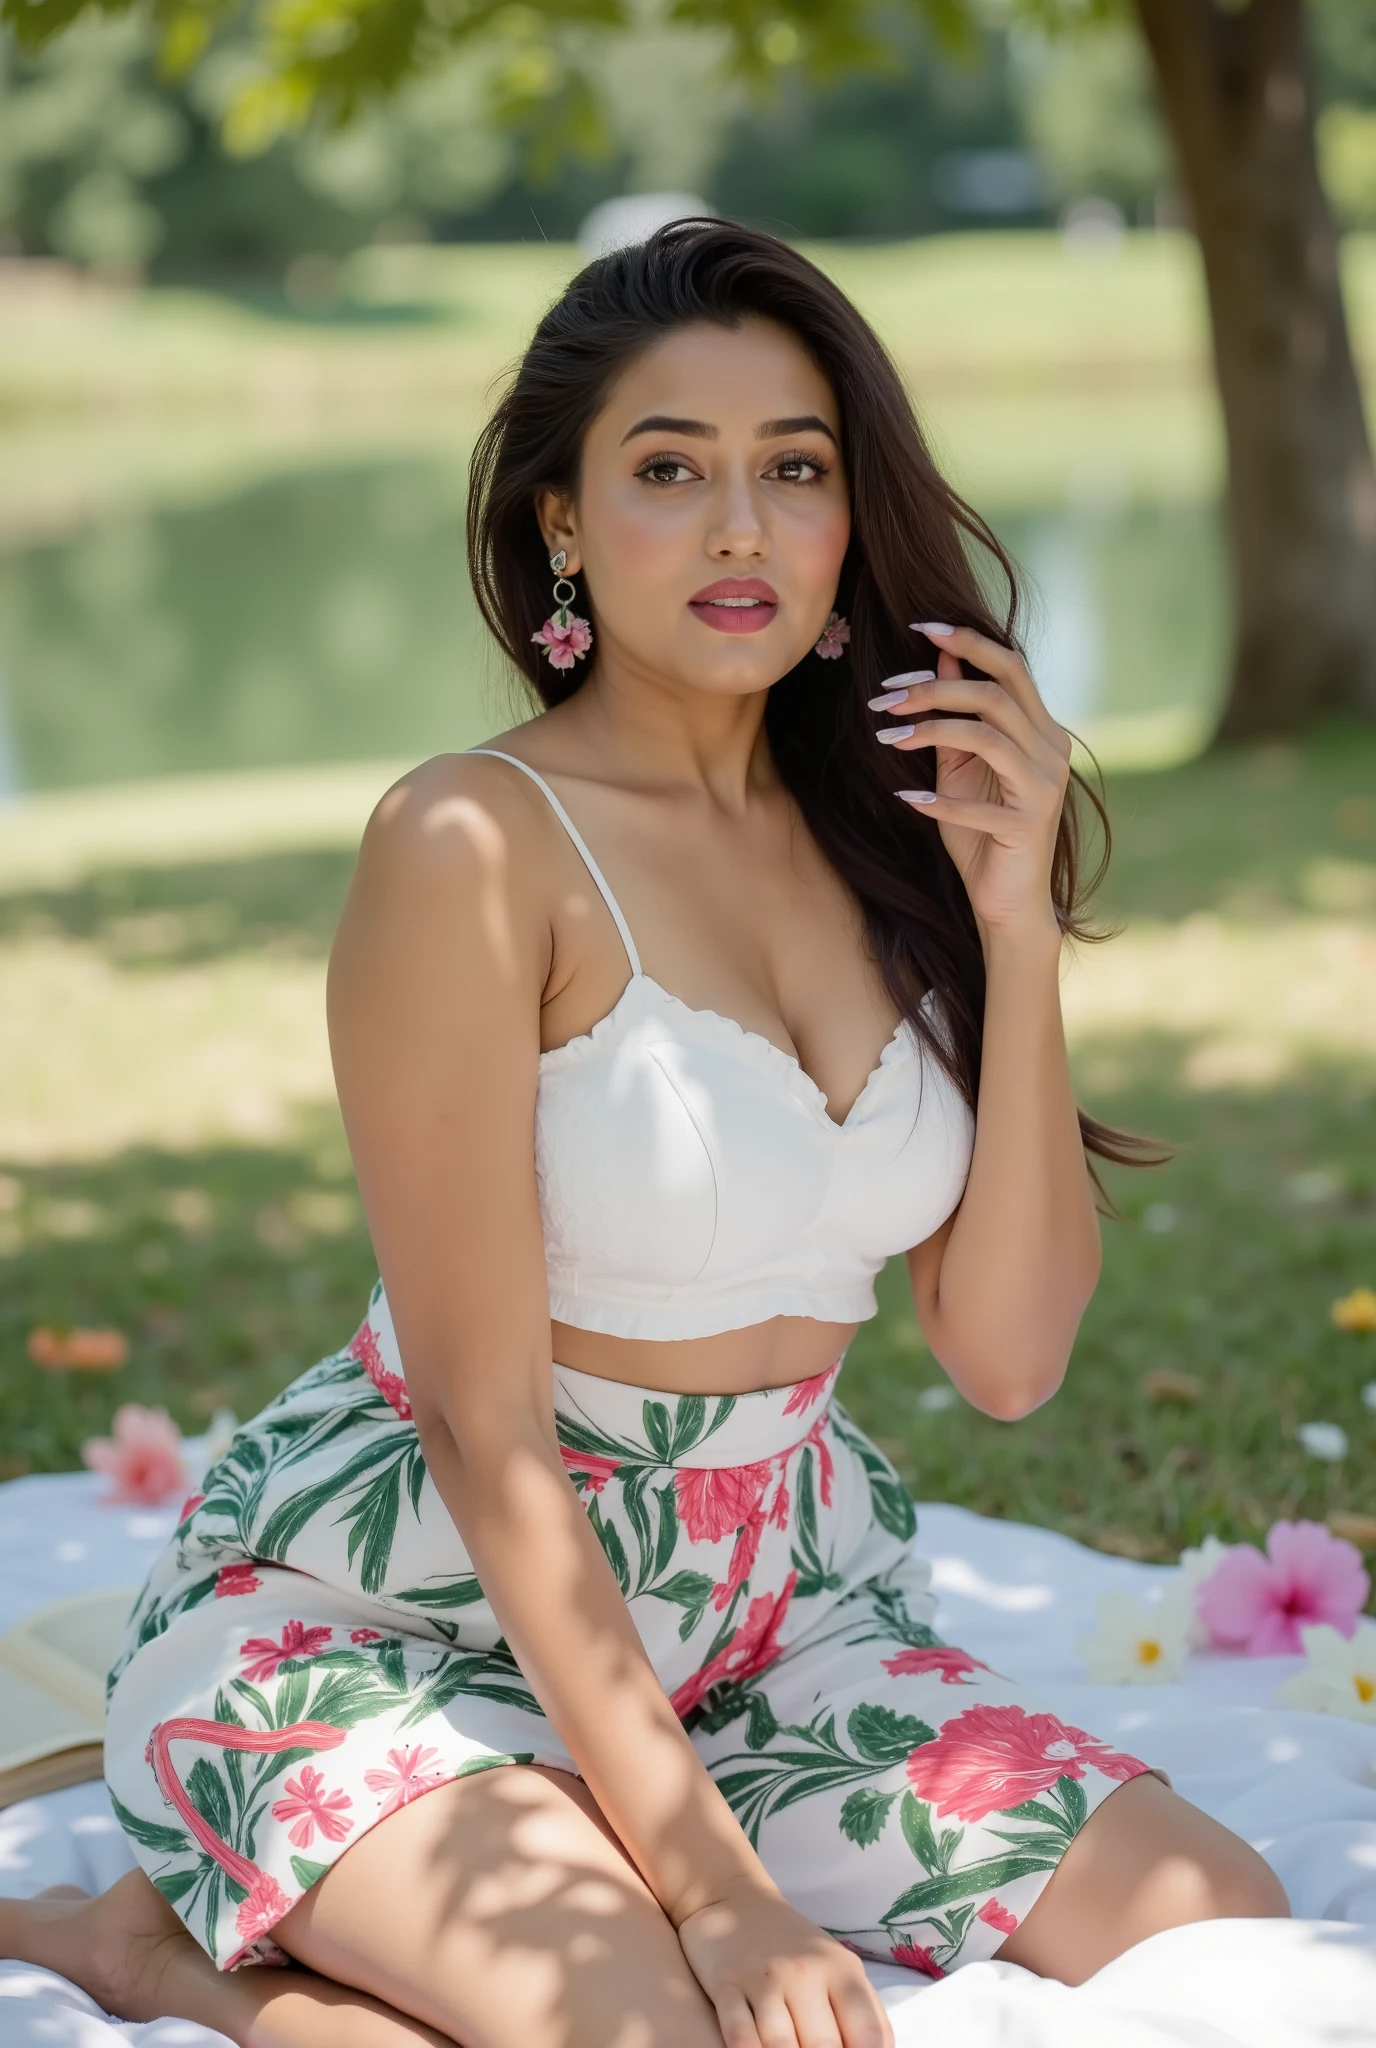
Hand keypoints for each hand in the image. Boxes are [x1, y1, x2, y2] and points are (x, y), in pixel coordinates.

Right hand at [676, 1881, 893, 2047]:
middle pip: (825, 2046)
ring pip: (780, 2046)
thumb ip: (862, 2013)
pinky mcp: (726, 1984)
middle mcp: (805, 1973)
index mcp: (841, 1971)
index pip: (869, 2034)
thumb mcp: (838, 1967)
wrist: (734, 1899)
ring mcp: (764, 1979)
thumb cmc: (794, 1947)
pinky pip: (739, 2035)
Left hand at [869, 622, 1072, 938]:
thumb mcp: (962, 769)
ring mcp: (1045, 789)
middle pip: (998, 694)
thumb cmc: (981, 834)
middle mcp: (1052, 752)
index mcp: (1041, 731)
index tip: (920, 627)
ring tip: (888, 739)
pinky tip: (909, 800)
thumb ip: (957, 719)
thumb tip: (942, 662)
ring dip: (931, 731)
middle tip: (885, 695)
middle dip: (936, 687)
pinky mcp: (1028, 827)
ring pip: (989, 737)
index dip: (969, 642)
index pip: (1012, 668)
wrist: (1009, 901)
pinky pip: (980, 806)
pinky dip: (941, 801)